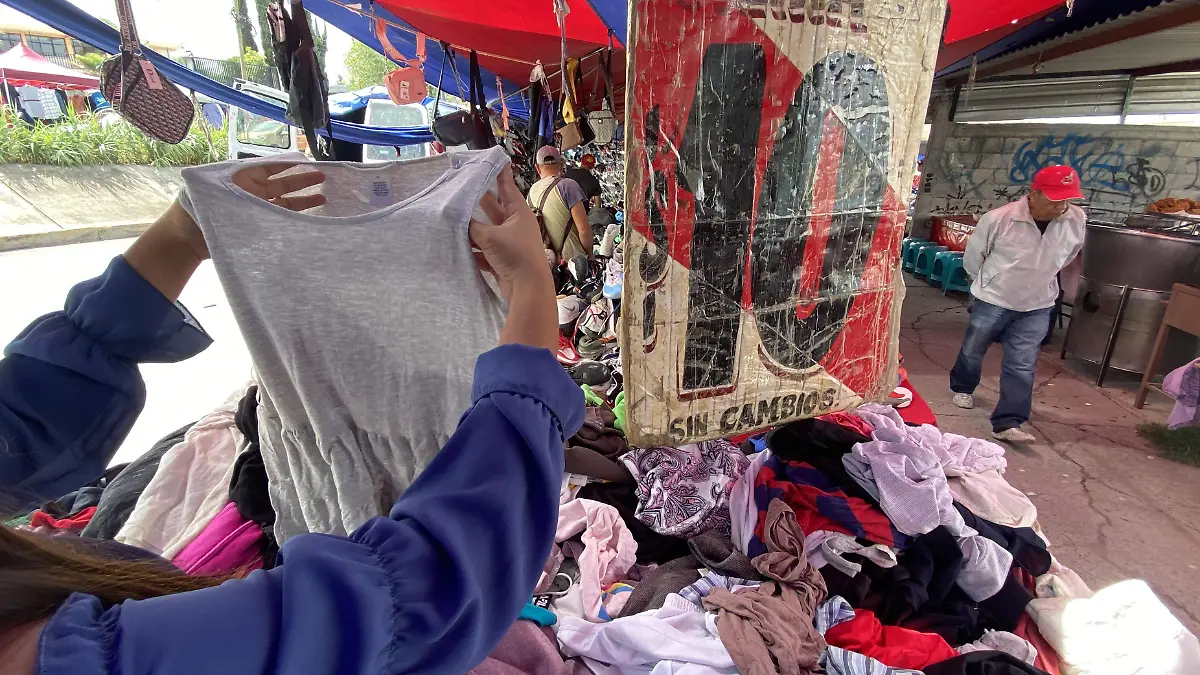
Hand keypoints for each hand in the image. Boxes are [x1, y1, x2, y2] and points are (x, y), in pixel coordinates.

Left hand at [163, 163, 326, 261]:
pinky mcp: (258, 225)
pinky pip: (280, 217)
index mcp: (241, 177)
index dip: (289, 164)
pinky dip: (295, 215)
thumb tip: (260, 179)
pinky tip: (310, 214)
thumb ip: (243, 181)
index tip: (308, 161)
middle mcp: (251, 191)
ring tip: (324, 196)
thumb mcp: (218, 187)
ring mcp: (256, 209)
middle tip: (323, 176)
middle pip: (281, 182)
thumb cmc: (196, 209)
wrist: (185, 239)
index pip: (270, 167)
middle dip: (302, 179)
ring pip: (285, 201)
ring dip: (303, 198)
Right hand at [471, 167, 557, 351]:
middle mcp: (515, 225)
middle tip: (464, 185)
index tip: (494, 158)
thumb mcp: (489, 236)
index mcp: (518, 212)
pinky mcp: (503, 260)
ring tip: (453, 217)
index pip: (506, 186)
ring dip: (472, 228)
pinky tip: (459, 248)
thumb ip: (472, 226)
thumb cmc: (515, 256)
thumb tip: (458, 219)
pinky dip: (474, 249)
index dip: (498, 173)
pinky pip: (485, 250)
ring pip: (487, 230)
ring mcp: (509, 243)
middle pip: (494, 207)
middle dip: (479, 199)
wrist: (528, 289)